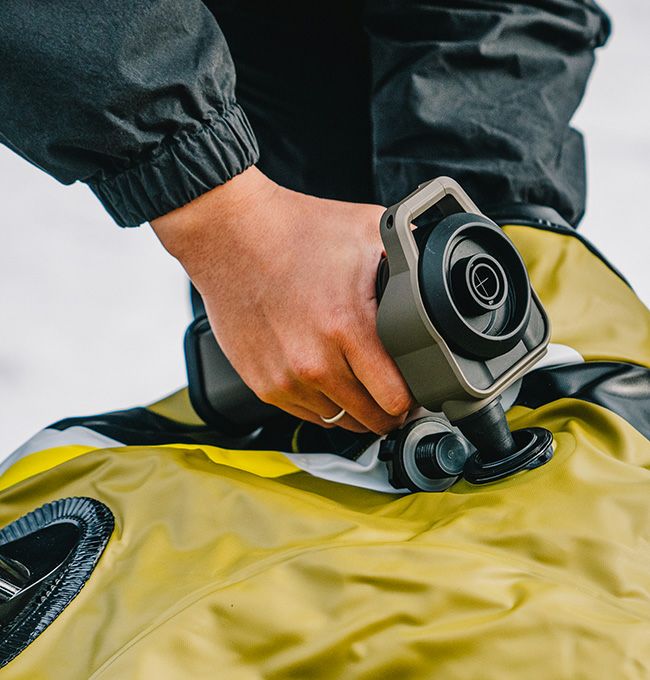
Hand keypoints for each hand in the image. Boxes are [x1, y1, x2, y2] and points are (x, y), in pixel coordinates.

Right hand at [151, 166, 413, 433]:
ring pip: (338, 421)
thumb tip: (439, 272)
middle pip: (370, 419)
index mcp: (347, 327)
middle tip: (390, 391)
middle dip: (387, 410)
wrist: (230, 235)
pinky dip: (320, 403)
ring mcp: (285, 378)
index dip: (413, 399)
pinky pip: (306, 414)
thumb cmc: (295, 230)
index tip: (415, 392)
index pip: (395, 399)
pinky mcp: (262, 383)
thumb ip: (408, 259)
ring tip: (356, 380)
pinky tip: (324, 377)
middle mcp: (314, 362)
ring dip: (353, 407)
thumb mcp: (367, 230)